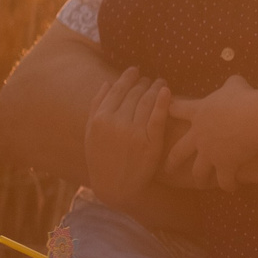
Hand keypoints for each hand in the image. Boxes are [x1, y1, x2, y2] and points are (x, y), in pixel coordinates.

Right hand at [84, 68, 170, 205]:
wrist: (115, 186)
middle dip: (143, 83)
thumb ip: (96, 106)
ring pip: (147, 102)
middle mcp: (116, 123)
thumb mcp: (91, 132)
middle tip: (149, 79)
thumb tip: (107, 83)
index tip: (135, 70)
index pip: (117, 90)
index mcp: (100, 119)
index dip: (128, 78)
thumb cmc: (102, 157)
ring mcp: (134, 133)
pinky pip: (158, 117)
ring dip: (155, 88)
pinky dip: (163, 102)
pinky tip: (167, 91)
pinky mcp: (151, 143)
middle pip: (134, 94)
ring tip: (160, 83)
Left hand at [166, 75, 257, 191]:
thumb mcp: (235, 84)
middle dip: (172, 160)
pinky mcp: (224, 165)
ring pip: (198, 171)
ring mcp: (210, 153)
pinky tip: (231, 188)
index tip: (163, 111)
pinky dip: (227, 185)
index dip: (169, 109)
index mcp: (198, 113)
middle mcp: (198, 136)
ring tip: (200, 184)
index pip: (176, 109)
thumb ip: (230, 85)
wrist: (253, 118)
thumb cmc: (244, 98)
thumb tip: (235, 81)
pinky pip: (224, 180)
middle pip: (179, 151)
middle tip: (167, 168)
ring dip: (199, 178)